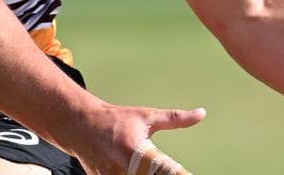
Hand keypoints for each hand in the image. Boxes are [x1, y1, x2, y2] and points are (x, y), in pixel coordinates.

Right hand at [68, 104, 204, 174]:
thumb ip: (175, 119)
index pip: (161, 170)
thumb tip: (202, 113)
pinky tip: (133, 169)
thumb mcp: (146, 116)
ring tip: (146, 166)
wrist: (81, 126)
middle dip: (159, 174)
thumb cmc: (117, 120)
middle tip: (163, 167)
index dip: (174, 173)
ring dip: (144, 174)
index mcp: (134, 150)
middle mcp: (120, 168)